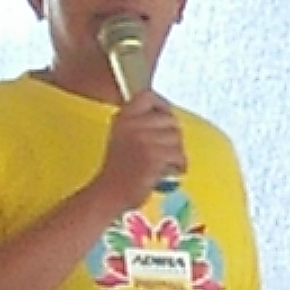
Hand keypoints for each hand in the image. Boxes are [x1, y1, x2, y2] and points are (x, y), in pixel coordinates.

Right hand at [91, 91, 186, 206]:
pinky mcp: (153, 156)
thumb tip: (167, 114)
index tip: (166, 117)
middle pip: (171, 120)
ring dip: (176, 154)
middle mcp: (131, 125)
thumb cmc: (121, 168)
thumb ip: (141, 123)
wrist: (110, 193)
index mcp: (123, 118)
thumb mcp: (123, 137)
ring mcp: (142, 140)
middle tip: (165, 152)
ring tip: (163, 164)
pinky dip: (178, 166)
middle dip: (173, 137)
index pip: (147, 96)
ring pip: (177, 139)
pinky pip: (179, 156)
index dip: (162, 104)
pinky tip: (167, 172)